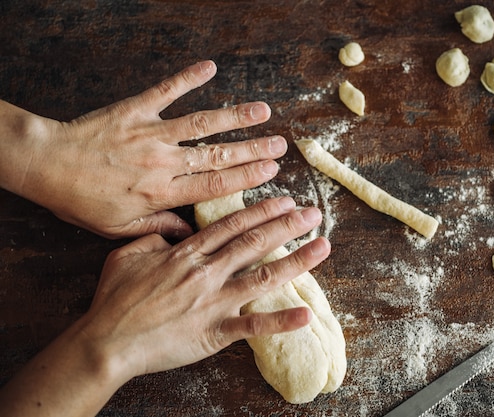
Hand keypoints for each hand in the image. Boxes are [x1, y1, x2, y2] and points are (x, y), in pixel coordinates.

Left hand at [0, 61, 286, 238]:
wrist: (46, 165)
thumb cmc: (81, 200)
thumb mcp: (118, 227)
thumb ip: (158, 228)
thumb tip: (190, 234)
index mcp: (161, 192)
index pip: (214, 185)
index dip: (247, 178)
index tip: (271, 172)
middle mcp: (163, 161)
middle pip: (217, 155)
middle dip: (253, 150)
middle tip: (280, 145)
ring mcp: (151, 133)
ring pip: (201, 124)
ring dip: (234, 117)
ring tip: (263, 111)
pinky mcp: (135, 110)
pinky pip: (166, 91)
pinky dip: (187, 78)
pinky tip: (210, 68)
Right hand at [83, 196, 328, 376]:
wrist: (106, 342)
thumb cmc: (114, 299)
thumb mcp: (126, 254)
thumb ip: (155, 237)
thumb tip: (175, 232)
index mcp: (188, 253)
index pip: (232, 225)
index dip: (261, 211)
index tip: (284, 200)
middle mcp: (207, 272)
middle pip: (254, 243)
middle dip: (287, 226)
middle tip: (313, 214)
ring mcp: (213, 302)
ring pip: (262, 277)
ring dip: (296, 261)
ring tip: (323, 247)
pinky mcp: (214, 332)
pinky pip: (252, 326)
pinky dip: (280, 321)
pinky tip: (305, 314)